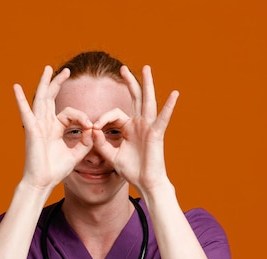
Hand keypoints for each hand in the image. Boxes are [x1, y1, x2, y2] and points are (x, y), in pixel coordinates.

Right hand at [13, 66, 93, 189]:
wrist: (43, 181)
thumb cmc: (56, 169)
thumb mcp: (76, 154)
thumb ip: (86, 142)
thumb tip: (93, 129)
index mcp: (55, 127)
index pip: (70, 113)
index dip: (83, 117)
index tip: (91, 127)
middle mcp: (45, 123)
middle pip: (52, 98)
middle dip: (58, 83)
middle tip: (67, 70)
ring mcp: (37, 125)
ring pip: (41, 100)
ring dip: (44, 83)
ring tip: (47, 69)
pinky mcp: (31, 130)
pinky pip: (25, 113)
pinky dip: (20, 100)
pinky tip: (16, 87)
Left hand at [92, 65, 178, 193]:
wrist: (146, 183)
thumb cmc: (132, 171)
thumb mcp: (111, 156)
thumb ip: (101, 143)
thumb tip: (92, 130)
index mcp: (129, 127)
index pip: (114, 114)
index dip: (102, 119)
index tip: (93, 128)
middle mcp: (140, 124)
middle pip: (135, 98)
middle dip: (129, 82)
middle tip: (122, 68)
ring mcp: (149, 127)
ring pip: (148, 102)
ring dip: (147, 84)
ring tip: (146, 68)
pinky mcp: (157, 134)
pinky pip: (163, 119)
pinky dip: (169, 107)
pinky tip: (174, 95)